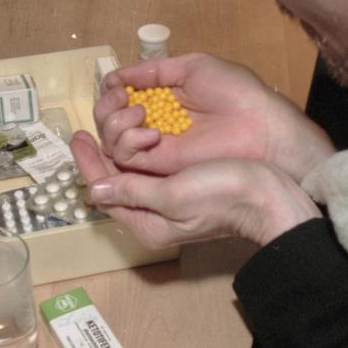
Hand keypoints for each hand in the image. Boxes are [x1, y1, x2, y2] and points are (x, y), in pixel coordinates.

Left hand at [71, 131, 321, 247]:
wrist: (269, 197)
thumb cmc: (224, 196)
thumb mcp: (173, 195)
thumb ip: (133, 190)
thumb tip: (98, 186)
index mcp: (147, 224)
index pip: (105, 191)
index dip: (88, 162)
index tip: (78, 135)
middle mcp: (154, 216)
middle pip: (116, 182)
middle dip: (102, 152)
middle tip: (92, 125)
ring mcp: (169, 203)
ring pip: (132, 173)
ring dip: (120, 147)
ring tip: (115, 123)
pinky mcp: (184, 190)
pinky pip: (151, 169)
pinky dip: (140, 149)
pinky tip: (139, 131)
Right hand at [94, 53, 334, 181]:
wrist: (260, 126)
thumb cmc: (236, 93)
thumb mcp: (193, 67)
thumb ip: (153, 71)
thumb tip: (117, 76)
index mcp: (163, 98)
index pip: (121, 97)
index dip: (112, 90)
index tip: (116, 84)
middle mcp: (155, 122)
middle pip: (109, 119)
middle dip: (107, 105)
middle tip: (122, 98)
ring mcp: (155, 146)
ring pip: (111, 139)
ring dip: (114, 122)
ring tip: (138, 112)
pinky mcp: (159, 167)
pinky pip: (125, 159)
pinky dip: (127, 142)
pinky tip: (149, 133)